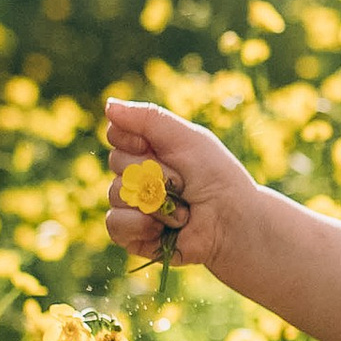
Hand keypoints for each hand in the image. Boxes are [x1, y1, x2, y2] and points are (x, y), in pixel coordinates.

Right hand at [103, 97, 260, 277]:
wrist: (232, 221)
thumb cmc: (215, 176)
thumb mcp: (186, 137)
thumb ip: (147, 118)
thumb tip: (108, 105)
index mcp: (149, 147)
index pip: (116, 134)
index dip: (133, 140)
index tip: (156, 147)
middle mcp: (137, 174)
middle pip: (116, 162)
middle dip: (153, 173)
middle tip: (183, 182)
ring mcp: (133, 204)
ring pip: (115, 194)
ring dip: (154, 202)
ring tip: (182, 210)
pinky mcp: (132, 234)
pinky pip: (115, 224)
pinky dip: (139, 225)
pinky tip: (160, 229)